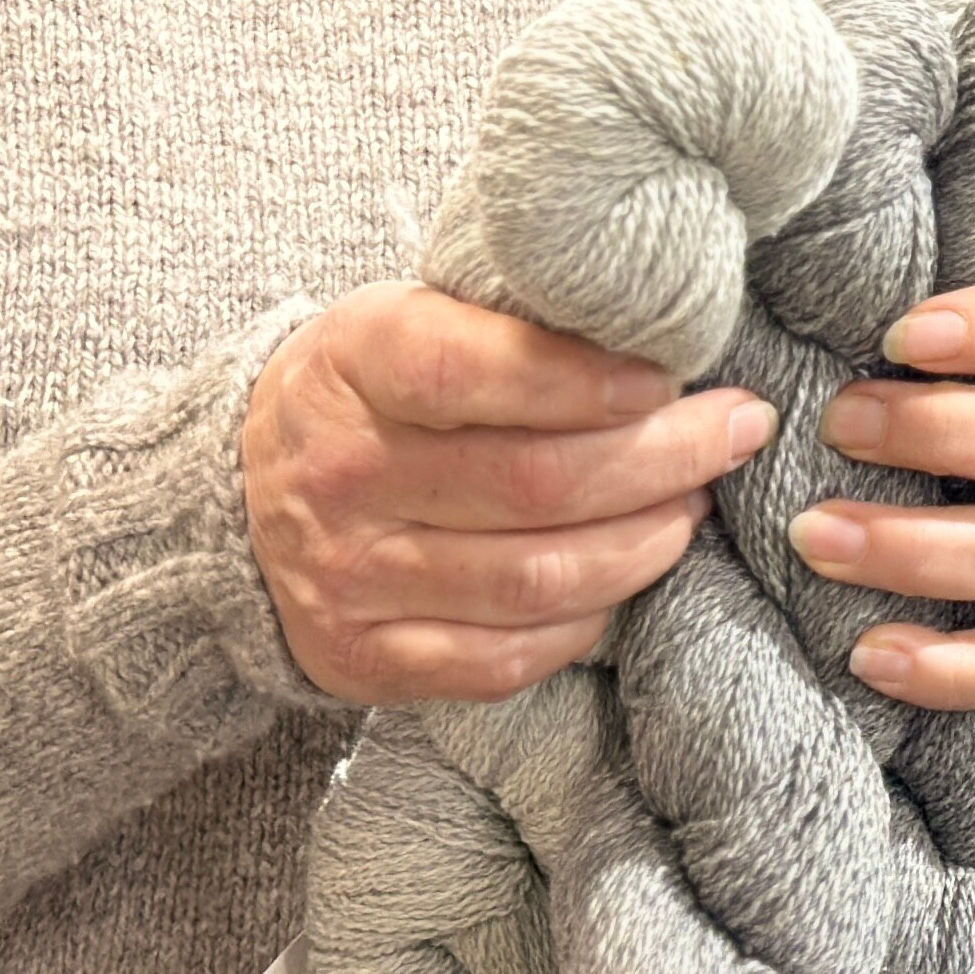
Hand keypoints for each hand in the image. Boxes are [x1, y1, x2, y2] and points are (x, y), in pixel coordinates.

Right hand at [242, 281, 779, 704]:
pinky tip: (628, 576)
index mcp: (356, 365)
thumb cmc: (372, 386)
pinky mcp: (362, 659)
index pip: (474, 371)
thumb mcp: (413, 314)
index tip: (672, 373)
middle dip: (665, 459)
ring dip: (644, 544)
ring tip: (695, 503)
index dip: (587, 379)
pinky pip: (504, 657)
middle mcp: (343, 477)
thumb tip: (660, 324)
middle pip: (535, 484)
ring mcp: (347, 578)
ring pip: (535, 580)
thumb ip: (515, 322)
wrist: (238, 491)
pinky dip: (587, 622)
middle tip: (736, 431)